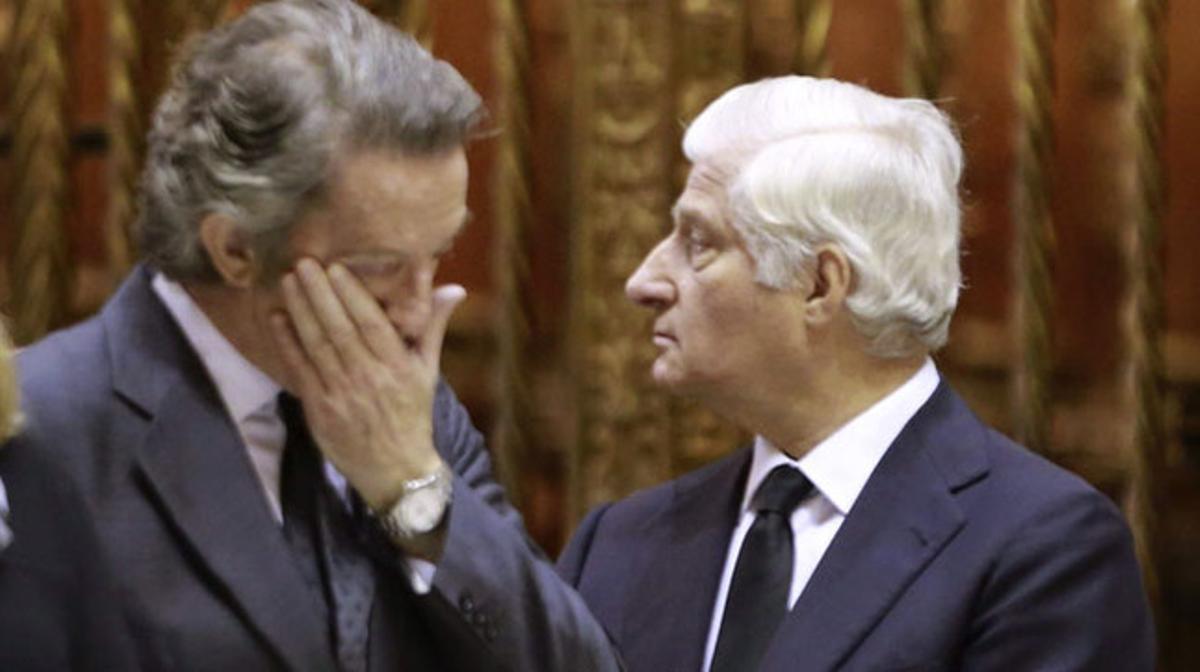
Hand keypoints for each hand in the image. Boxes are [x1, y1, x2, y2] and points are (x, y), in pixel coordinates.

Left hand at [270, 258, 465, 511]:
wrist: (396, 470)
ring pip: (317, 345)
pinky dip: (287, 343)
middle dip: (320, 294)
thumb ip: (433, 327)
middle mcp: (369, 378)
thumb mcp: (428, 370)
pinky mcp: (319, 410)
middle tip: (304, 262)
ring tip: (289, 280)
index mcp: (398, 367)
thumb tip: (453, 289)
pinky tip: (278, 318)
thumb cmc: (413, 414)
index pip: (372, 323)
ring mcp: (341, 395)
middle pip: (339, 329)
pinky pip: (300, 370)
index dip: (352, 295)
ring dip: (300, 310)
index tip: (336, 268)